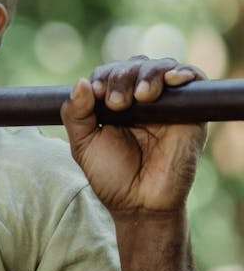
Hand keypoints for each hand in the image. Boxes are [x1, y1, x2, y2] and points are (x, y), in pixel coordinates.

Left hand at [60, 56, 206, 215]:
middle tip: (117, 102)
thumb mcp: (84, 145)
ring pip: (161, 67)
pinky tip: (173, 80)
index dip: (105, 76)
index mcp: (115, 103)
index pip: (111, 73)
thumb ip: (76, 115)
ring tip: (142, 96)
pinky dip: (185, 73)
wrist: (140, 204)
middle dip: (123, 76)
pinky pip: (194, 81)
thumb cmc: (112, 177)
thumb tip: (81, 82)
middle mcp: (142, 100)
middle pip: (135, 65)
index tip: (98, 93)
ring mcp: (167, 104)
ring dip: (149, 74)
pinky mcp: (191, 113)